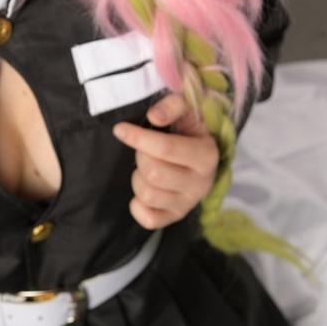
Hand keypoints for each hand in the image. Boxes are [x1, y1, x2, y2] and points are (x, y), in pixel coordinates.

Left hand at [111, 93, 219, 229]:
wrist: (201, 152)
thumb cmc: (188, 129)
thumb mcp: (187, 110)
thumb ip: (172, 105)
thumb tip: (154, 117)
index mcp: (206, 155)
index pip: (166, 149)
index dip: (138, 138)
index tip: (119, 129)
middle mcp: (202, 183)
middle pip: (153, 173)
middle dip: (140, 157)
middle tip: (145, 150)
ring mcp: (189, 204)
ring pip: (148, 195)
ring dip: (138, 178)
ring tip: (147, 168)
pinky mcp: (175, 217)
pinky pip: (148, 220)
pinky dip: (138, 206)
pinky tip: (143, 191)